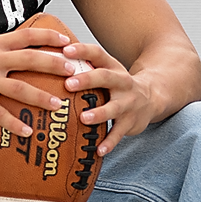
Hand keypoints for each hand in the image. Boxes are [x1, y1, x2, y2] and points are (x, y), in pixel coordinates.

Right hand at [0, 26, 87, 138]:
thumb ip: (5, 48)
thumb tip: (33, 48)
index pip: (27, 35)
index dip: (49, 37)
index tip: (68, 42)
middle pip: (29, 60)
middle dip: (54, 65)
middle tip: (74, 73)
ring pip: (18, 89)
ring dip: (41, 97)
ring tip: (58, 106)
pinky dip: (14, 124)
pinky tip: (28, 132)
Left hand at [58, 40, 158, 155]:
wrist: (153, 97)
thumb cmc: (117, 84)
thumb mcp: (106, 70)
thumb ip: (83, 66)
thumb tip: (47, 59)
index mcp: (112, 67)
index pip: (97, 53)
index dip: (82, 51)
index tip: (65, 51)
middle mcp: (122, 82)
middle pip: (105, 78)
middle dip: (87, 80)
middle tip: (68, 84)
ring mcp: (128, 103)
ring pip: (114, 108)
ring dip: (99, 113)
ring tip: (84, 118)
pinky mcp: (131, 122)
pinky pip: (119, 134)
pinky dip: (109, 142)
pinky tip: (99, 150)